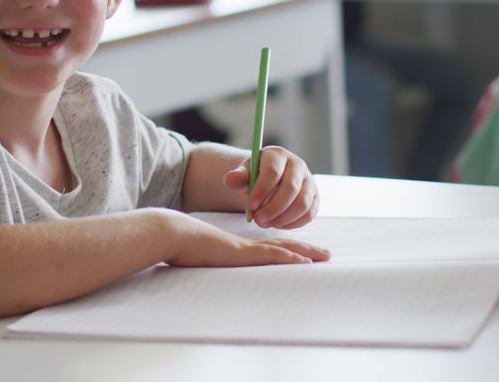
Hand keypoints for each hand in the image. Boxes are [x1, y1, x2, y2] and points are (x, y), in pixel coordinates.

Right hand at [164, 212, 329, 266]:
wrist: (172, 233)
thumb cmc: (180, 245)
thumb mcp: (196, 255)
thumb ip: (204, 259)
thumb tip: (198, 265)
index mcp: (237, 248)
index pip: (269, 248)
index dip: (288, 250)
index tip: (304, 254)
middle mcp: (245, 246)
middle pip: (283, 247)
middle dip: (306, 251)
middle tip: (326, 254)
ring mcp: (244, 249)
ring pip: (283, 250)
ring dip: (305, 254)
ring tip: (324, 257)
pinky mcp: (241, 254)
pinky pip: (271, 256)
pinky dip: (289, 259)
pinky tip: (304, 263)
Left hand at [223, 146, 318, 228]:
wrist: (270, 180)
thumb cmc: (255, 176)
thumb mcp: (244, 173)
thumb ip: (237, 177)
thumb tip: (229, 179)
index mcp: (278, 155)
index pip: (273, 172)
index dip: (262, 190)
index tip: (250, 206)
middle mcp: (298, 165)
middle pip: (291, 188)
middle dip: (273, 208)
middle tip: (258, 220)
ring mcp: (309, 181)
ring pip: (302, 203)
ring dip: (283, 218)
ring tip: (265, 223)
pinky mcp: (315, 197)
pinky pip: (309, 213)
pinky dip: (293, 223)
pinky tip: (277, 225)